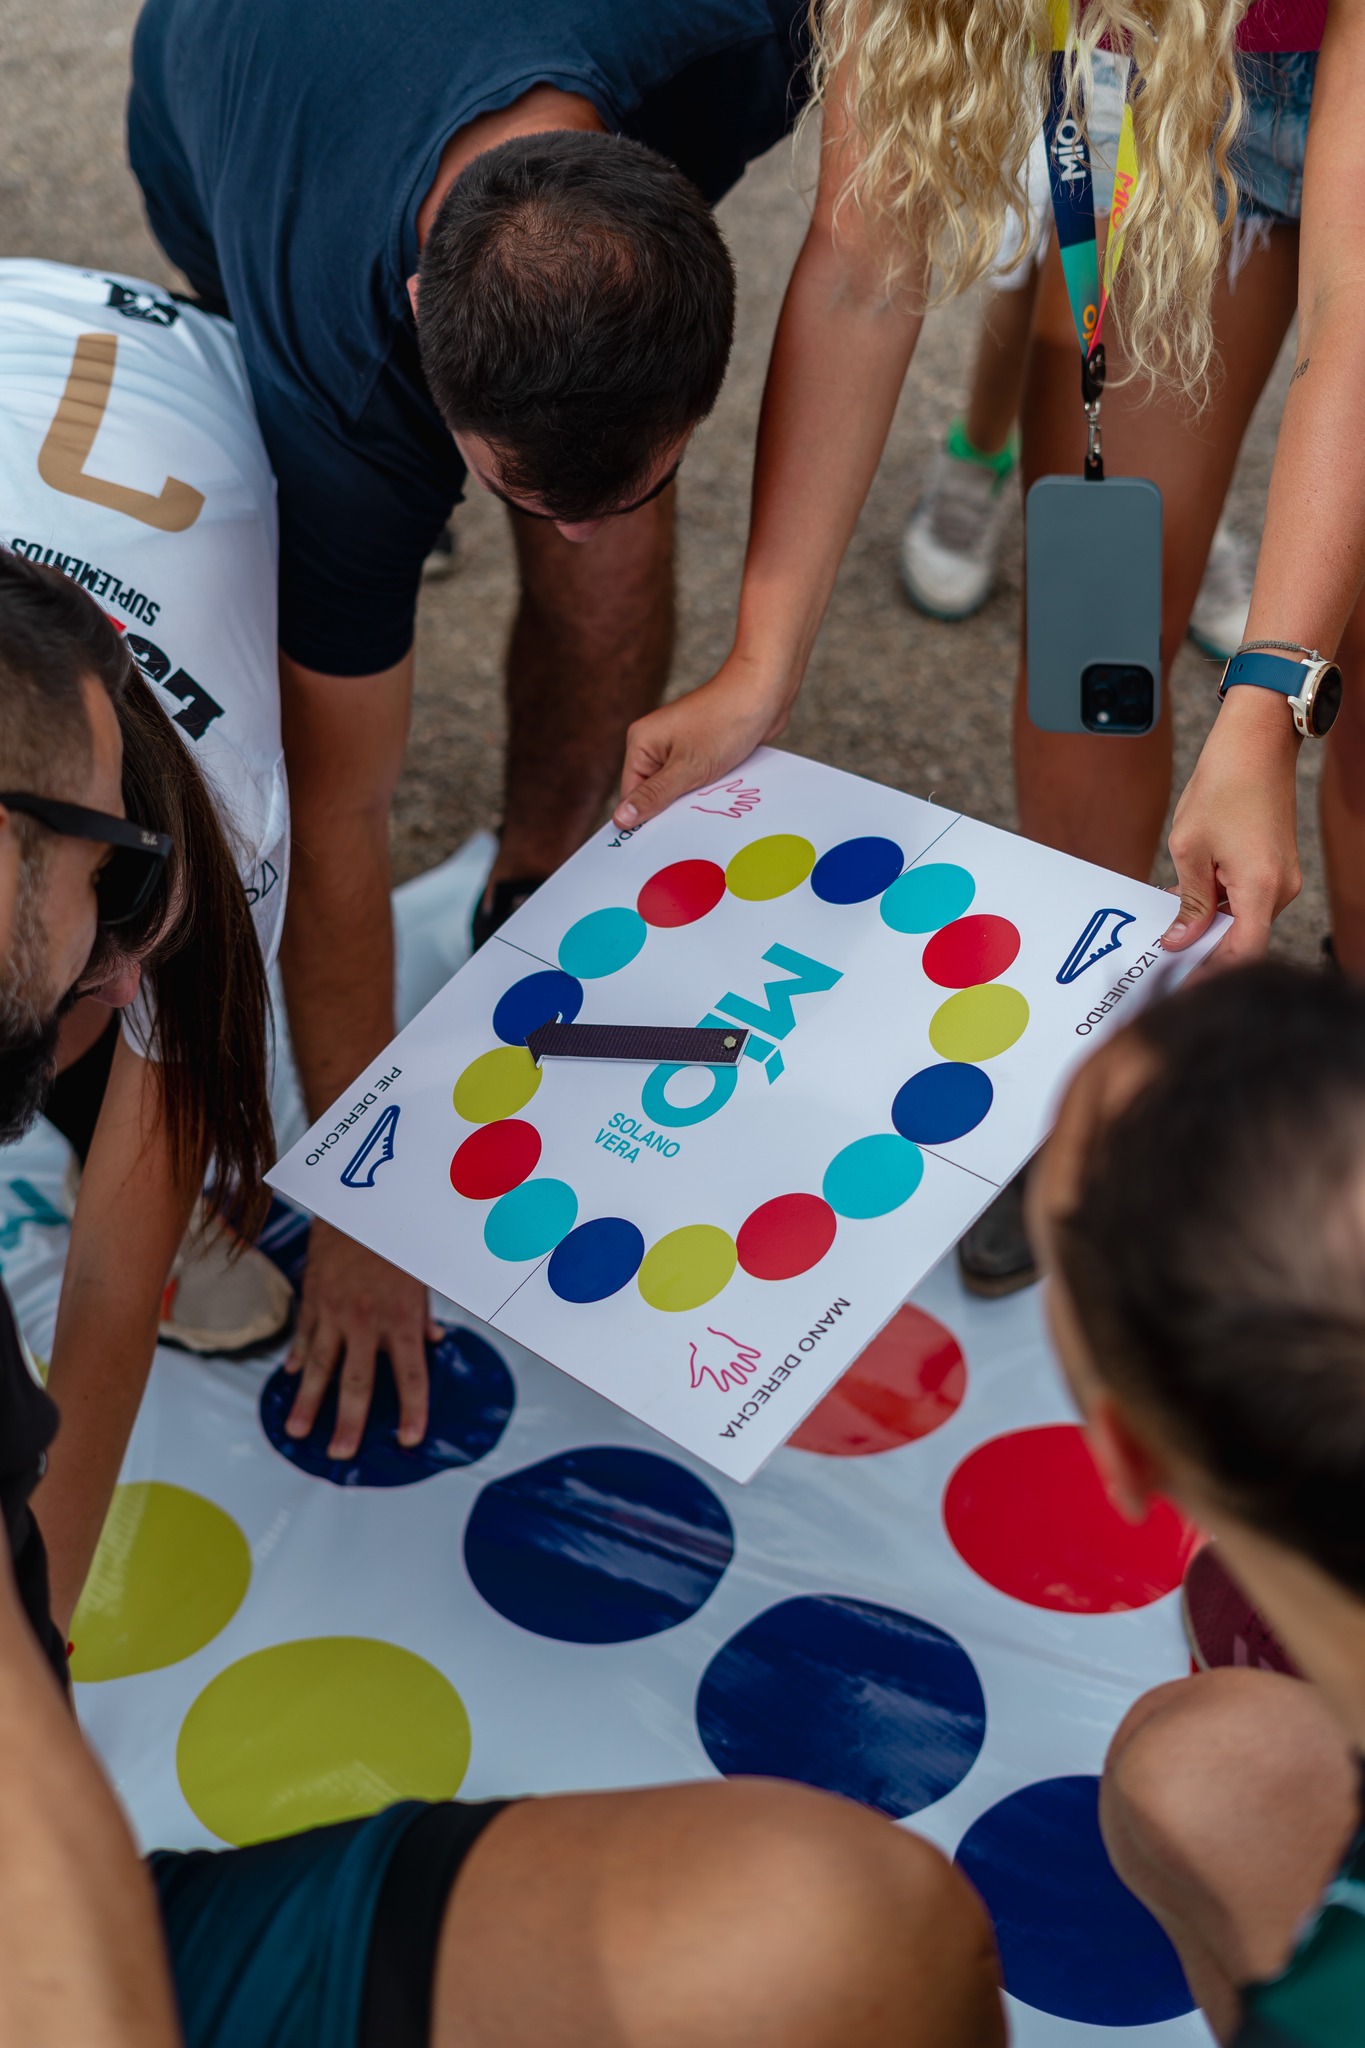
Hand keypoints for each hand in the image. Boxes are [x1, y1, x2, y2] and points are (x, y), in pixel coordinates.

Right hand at [283, 1219, 438, 1457]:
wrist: (358, 1203)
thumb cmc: (399, 1238)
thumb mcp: (423, 1275)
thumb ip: (426, 1314)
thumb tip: (436, 1345)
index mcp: (401, 1318)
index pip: (410, 1375)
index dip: (411, 1410)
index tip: (407, 1439)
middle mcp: (366, 1322)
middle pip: (356, 1382)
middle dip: (347, 1422)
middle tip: (340, 1455)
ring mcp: (334, 1313)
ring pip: (319, 1366)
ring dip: (307, 1402)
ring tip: (297, 1432)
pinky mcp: (313, 1300)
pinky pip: (304, 1336)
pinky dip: (298, 1359)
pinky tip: (291, 1380)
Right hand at [613, 659, 793, 828]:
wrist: (765, 693)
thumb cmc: (725, 723)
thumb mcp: (687, 768)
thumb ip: (654, 796)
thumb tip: (620, 819)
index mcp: (641, 742)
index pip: (632, 794)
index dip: (646, 819)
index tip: (662, 843)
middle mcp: (655, 743)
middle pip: (655, 793)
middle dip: (673, 810)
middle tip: (691, 827)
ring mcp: (679, 745)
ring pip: (679, 788)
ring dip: (694, 801)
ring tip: (710, 807)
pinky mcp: (701, 748)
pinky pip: (697, 779)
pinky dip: (708, 789)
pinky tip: (722, 796)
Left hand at [1164, 690, 1301, 963]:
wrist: (1257, 742)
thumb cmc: (1223, 786)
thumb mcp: (1189, 848)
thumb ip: (1188, 901)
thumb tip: (1180, 941)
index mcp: (1261, 887)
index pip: (1243, 953)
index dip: (1211, 974)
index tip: (1178, 984)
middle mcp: (1280, 888)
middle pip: (1243, 939)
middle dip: (1203, 950)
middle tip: (1160, 961)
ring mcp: (1282, 877)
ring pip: (1243, 919)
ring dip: (1208, 925)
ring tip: (1166, 925)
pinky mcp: (1276, 866)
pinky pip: (1247, 899)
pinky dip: (1219, 905)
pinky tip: (1185, 899)